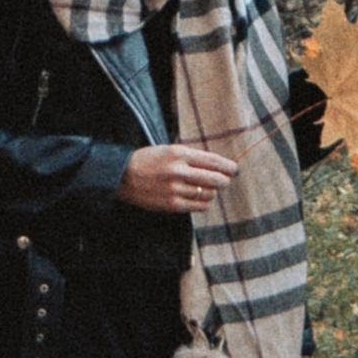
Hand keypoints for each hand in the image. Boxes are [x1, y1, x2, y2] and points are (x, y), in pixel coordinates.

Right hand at [118, 144, 236, 214]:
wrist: (123, 177)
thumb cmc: (149, 161)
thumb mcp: (169, 150)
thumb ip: (192, 157)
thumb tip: (218, 165)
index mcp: (180, 154)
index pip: (214, 161)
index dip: (228, 166)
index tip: (234, 169)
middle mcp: (179, 171)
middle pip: (216, 179)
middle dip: (225, 181)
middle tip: (226, 181)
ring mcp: (175, 189)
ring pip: (209, 194)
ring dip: (213, 192)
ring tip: (208, 189)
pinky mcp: (172, 205)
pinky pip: (198, 207)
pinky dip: (204, 203)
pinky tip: (201, 199)